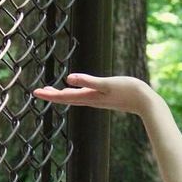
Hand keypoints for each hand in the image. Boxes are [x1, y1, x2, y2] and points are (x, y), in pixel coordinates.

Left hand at [32, 73, 156, 116]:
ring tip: (51, 91)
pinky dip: (75, 93)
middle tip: (38, 92)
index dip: (49, 94)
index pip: (64, 96)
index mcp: (89, 97)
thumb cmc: (128, 91)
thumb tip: (68, 79)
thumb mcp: (106, 84)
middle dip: (52, 95)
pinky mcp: (104, 97)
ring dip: (61, 95)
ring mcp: (97, 100)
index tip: (35, 92)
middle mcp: (91, 100)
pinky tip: (75, 89)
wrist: (145, 102)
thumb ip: (87, 81)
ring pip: (74, 98)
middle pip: (66, 98)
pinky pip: (84, 96)